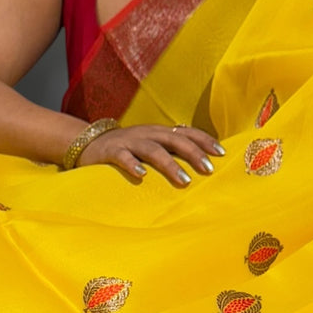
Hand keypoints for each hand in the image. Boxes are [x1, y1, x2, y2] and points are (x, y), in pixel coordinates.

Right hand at [76, 123, 225, 186]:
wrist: (90, 142)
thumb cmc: (129, 148)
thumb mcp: (152, 145)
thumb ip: (172, 150)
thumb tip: (202, 161)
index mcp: (160, 132)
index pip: (187, 133)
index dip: (204, 140)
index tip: (221, 153)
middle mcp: (148, 134)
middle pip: (175, 140)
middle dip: (193, 153)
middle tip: (209, 169)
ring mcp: (130, 142)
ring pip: (153, 150)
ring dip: (170, 164)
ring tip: (184, 180)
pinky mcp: (111, 151)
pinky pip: (123, 157)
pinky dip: (132, 165)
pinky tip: (141, 175)